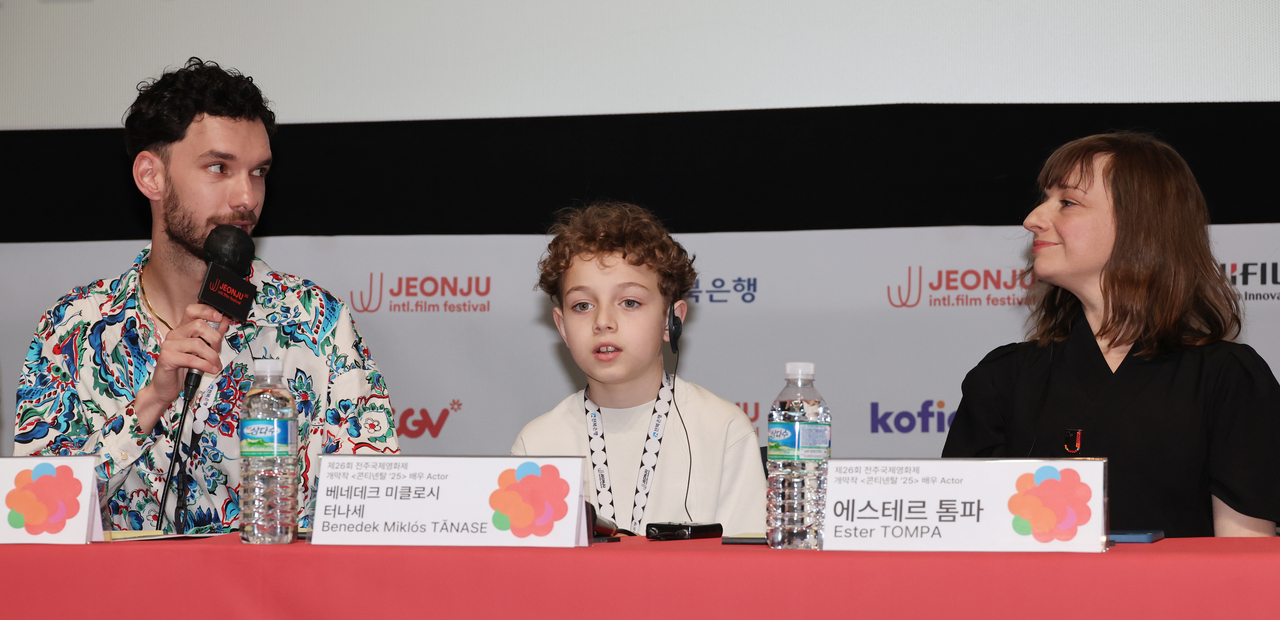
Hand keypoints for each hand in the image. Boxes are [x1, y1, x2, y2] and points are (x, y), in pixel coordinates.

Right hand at [135, 305, 229, 432]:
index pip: (192, 310)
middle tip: (217, 350)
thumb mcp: (202, 351)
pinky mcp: (167, 358)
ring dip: (212, 356)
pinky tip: (211, 369)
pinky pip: (192, 358)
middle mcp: (174, 334)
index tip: (220, 318)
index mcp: (182, 329)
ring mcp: (169, 345)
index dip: (207, 311)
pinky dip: (206, 365)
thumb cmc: (182, 369)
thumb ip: (212, 336)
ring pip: (197, 343)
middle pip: (199, 325)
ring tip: (215, 364)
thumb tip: (224, 322)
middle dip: (214, 339)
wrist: (165, 388)